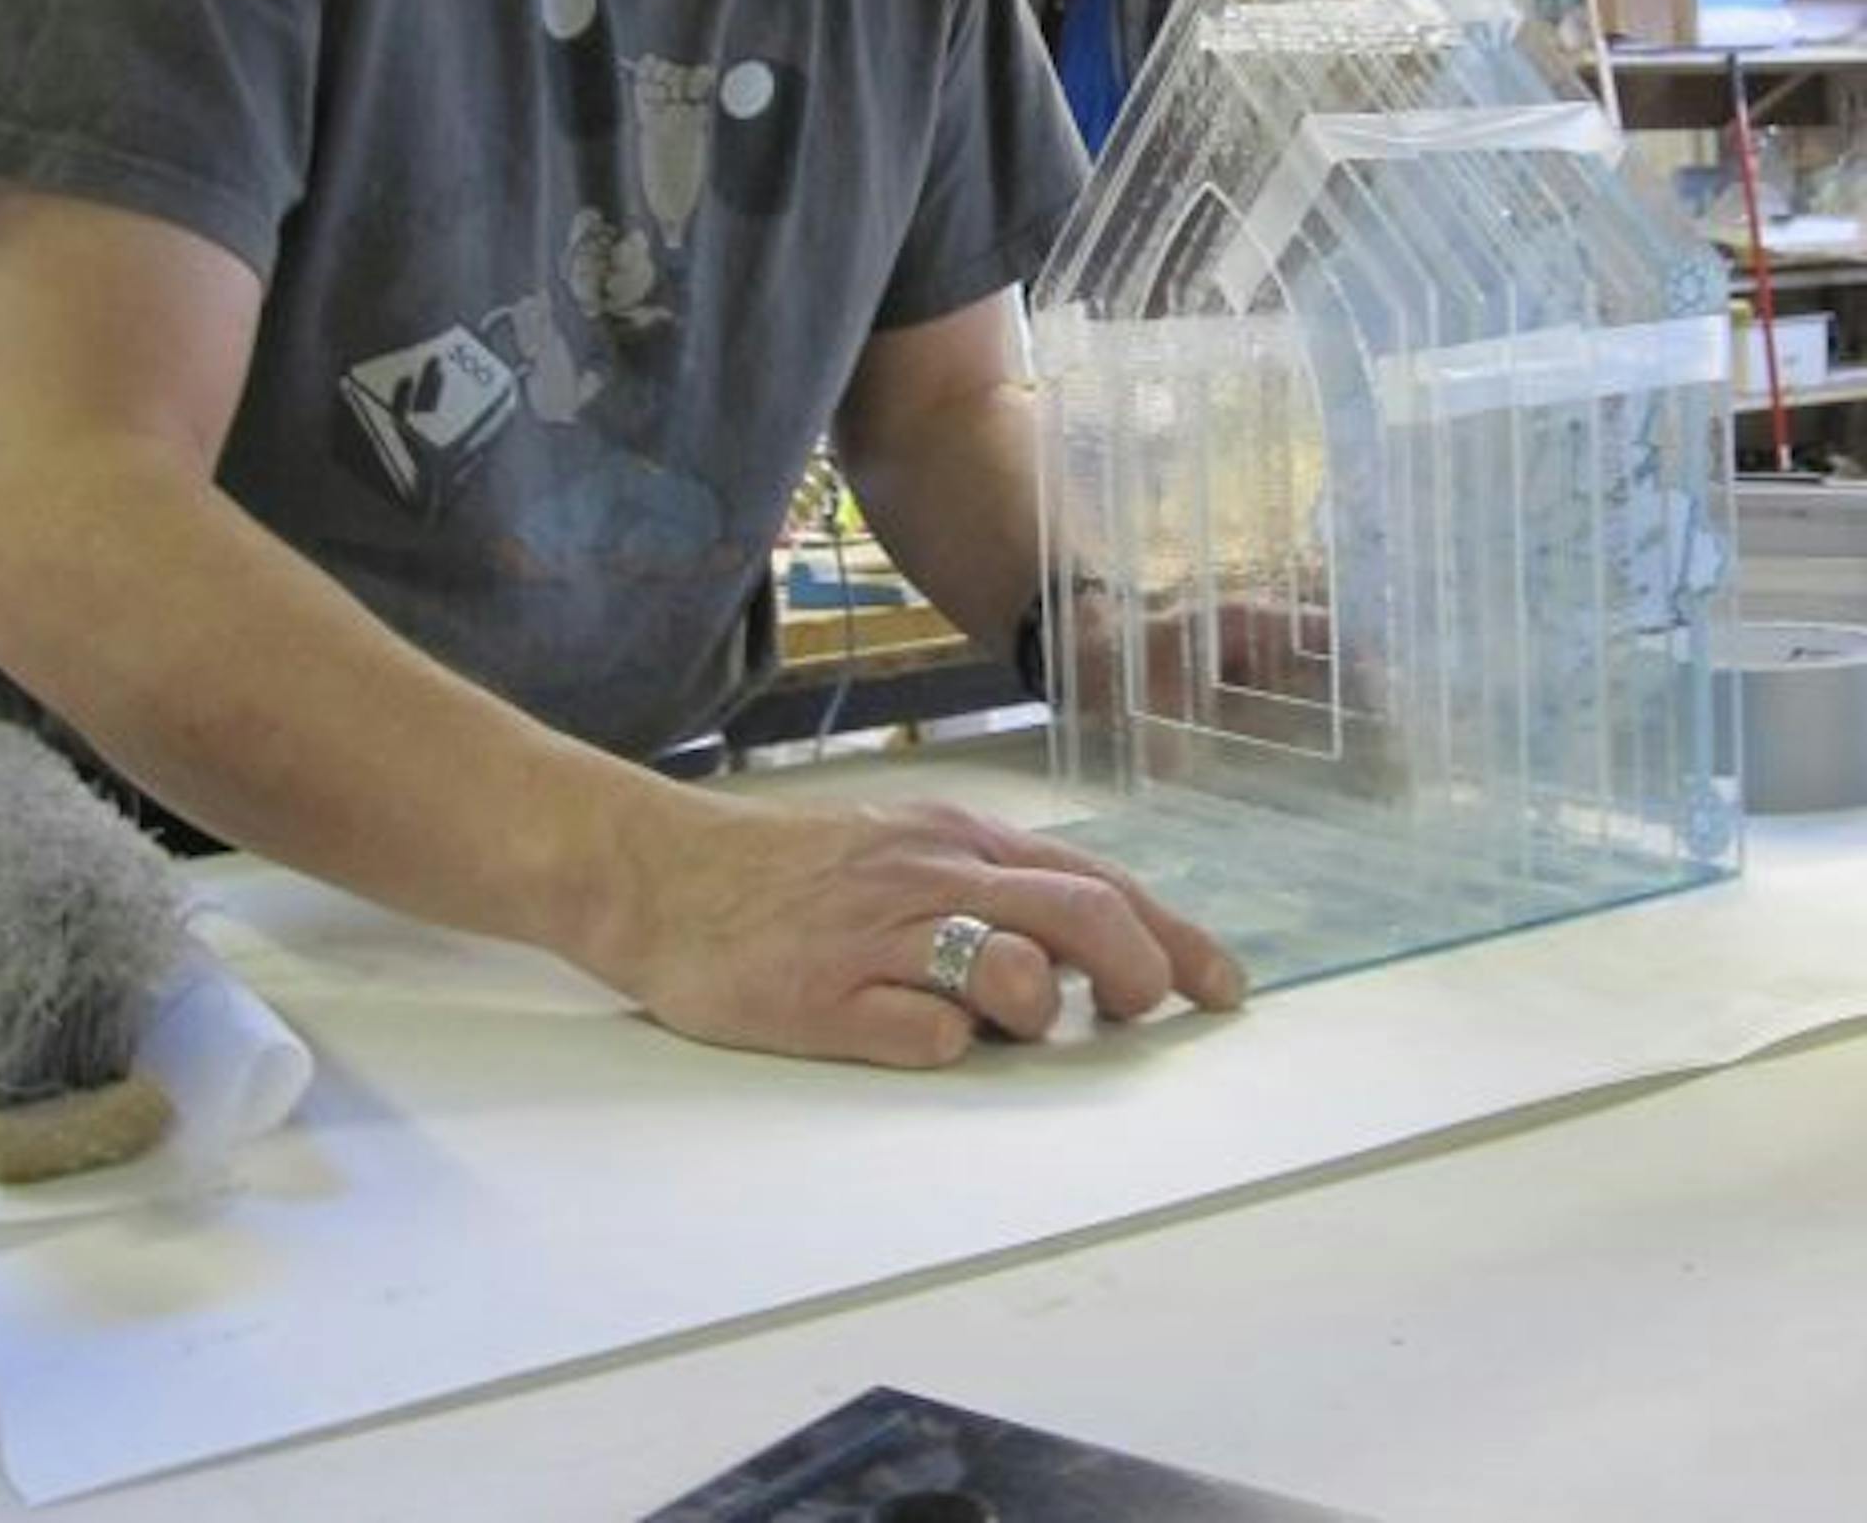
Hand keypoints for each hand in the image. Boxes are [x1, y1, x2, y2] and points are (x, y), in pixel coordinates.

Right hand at [607, 794, 1246, 1068]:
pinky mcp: (824, 997)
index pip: (1098, 881)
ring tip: (1011, 1024)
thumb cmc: (790, 871)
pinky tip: (924, 1039)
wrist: (661, 875)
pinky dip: (946, 1044)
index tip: (1222, 987)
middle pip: (1078, 915)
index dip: (1173, 936)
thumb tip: (1080, 946)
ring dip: (1039, 1007)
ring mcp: (878, 937)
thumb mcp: (901, 849)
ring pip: (1010, 967)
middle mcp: (929, 878)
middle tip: (1138, 1015)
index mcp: (957, 841)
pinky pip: (920, 1032)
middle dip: (1138, 971)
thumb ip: (987, 886)